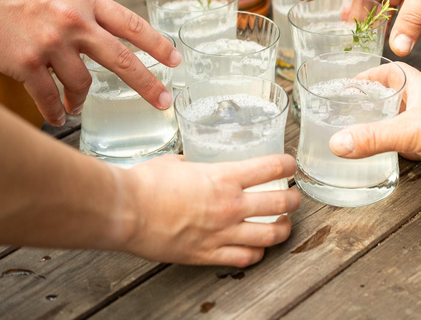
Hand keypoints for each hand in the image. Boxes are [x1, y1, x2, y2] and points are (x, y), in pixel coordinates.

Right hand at [0, 0, 179, 125]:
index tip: (176, 61)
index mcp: (86, 0)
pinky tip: (57, 116)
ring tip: (75, 106)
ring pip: (82, 84)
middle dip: (146, 84)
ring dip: (81, 99)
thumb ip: (81, 11)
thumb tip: (99, 36)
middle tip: (163, 102)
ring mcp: (51, 43)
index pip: (132, 24)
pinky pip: (49, 97)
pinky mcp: (24, 62)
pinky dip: (55, 110)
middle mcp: (75, 21)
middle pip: (121, 59)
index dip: (157, 44)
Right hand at [122, 154, 300, 266]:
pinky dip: (256, 254)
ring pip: (271, 235)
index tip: (290, 165)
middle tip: (294, 197)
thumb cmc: (145, 183)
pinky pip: (245, 258)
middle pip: (282, 203)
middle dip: (294, 200)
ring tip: (283, 225)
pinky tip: (256, 248)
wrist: (125, 211)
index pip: (272, 167)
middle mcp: (230, 205)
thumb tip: (192, 164)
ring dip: (283, 229)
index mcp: (223, 177)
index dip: (288, 165)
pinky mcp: (208, 254)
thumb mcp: (175, 162)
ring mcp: (222, 233)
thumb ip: (192, 164)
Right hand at [326, 62, 420, 185]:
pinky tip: (396, 157)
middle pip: (394, 97)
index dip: (367, 77)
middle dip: (373, 103)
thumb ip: (373, 136)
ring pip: (405, 121)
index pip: (387, 73)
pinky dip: (404, 148)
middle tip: (350, 114)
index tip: (348, 85)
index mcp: (418, 86)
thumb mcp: (410, 131)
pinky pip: (417, 142)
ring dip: (388, 126)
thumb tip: (339, 142)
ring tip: (365, 136)